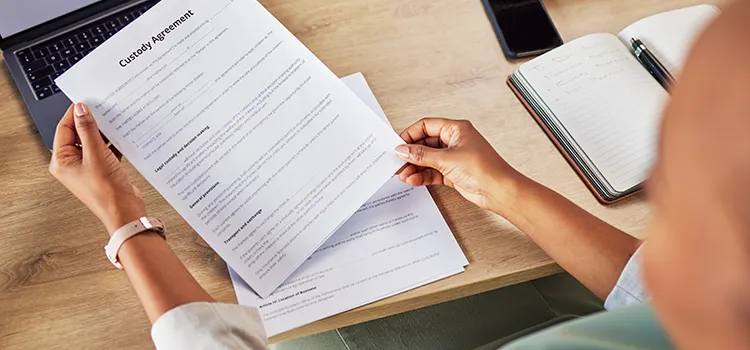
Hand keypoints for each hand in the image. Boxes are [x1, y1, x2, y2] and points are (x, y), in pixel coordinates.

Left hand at [49, 103, 145, 234]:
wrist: (125, 211)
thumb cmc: (106, 192)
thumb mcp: (95, 155)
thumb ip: (88, 130)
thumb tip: (81, 110)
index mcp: (61, 161)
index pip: (64, 129)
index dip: (75, 114)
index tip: (87, 102)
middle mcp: (72, 164)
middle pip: (78, 134)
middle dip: (91, 123)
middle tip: (103, 110)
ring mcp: (88, 166)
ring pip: (93, 141)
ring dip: (103, 133)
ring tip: (114, 124)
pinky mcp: (102, 169)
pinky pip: (105, 150)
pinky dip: (112, 143)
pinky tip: (121, 138)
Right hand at [394, 118, 524, 210]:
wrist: (499, 191)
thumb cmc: (484, 169)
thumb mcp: (447, 159)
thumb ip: (421, 155)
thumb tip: (403, 150)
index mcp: (456, 129)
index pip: (426, 126)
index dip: (410, 134)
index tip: (398, 145)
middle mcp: (454, 141)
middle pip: (424, 143)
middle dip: (410, 154)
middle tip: (397, 162)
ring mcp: (453, 157)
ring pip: (427, 159)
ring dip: (414, 167)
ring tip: (403, 174)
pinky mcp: (452, 172)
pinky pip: (432, 171)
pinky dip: (422, 176)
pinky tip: (413, 180)